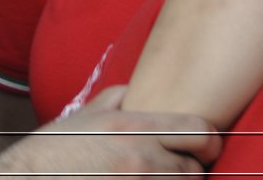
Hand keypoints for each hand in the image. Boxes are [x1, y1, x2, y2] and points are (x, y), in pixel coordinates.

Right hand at [0, 86, 219, 177]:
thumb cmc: (52, 151)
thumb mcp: (85, 115)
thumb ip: (117, 98)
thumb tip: (136, 91)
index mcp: (134, 126)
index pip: (199, 130)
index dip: (211, 141)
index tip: (209, 149)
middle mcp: (140, 155)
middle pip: (195, 167)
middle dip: (194, 171)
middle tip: (189, 171)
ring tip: (161, 179)